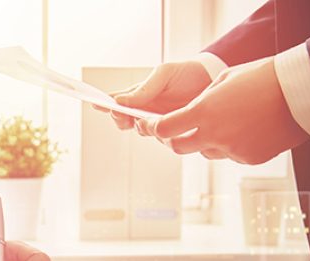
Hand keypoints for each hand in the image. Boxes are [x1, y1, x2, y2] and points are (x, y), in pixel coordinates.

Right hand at [94, 61, 212, 131]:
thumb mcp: (164, 74)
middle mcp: (144, 110)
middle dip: (121, 119)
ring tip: (147, 120)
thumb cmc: (186, 73)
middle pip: (122, 120)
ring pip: (141, 131)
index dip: (103, 104)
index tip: (95, 104)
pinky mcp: (172, 132)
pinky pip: (161, 138)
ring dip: (141, 127)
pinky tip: (165, 127)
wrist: (214, 81)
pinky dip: (160, 134)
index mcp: (138, 94)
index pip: (116, 101)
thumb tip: (119, 101)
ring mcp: (157, 122)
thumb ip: (143, 89)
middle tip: (126, 116)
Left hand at [139, 58, 309, 163]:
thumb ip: (201, 101)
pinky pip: (230, 155)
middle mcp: (215, 135)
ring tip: (224, 120)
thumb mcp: (222, 80)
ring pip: (205, 151)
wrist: (301, 92)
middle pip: (178, 147)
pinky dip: (230, 144)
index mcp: (204, 112)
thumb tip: (188, 114)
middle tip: (176, 129)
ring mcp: (232, 150)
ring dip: (205, 141)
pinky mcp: (249, 159)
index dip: (152, 128)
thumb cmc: (263, 78)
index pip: (164, 129)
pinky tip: (245, 128)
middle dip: (173, 138)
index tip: (149, 125)